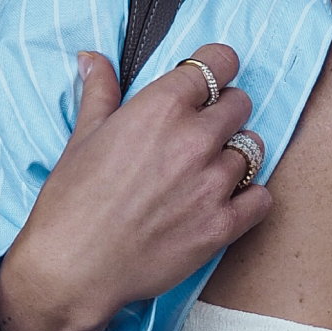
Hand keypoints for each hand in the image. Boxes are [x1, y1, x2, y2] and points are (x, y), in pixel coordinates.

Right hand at [0, 45, 270, 330]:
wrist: (69, 272)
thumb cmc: (71, 203)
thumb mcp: (83, 135)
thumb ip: (100, 90)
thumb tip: (93, 58)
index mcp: (163, 106)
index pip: (221, 62)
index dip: (215, 68)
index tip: (209, 79)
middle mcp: (195, 138)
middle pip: (241, 102)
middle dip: (224, 111)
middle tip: (201, 130)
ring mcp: (213, 182)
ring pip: (252, 148)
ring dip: (234, 155)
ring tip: (206, 169)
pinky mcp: (222, 225)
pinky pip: (262, 197)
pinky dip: (250, 197)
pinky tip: (226, 200)